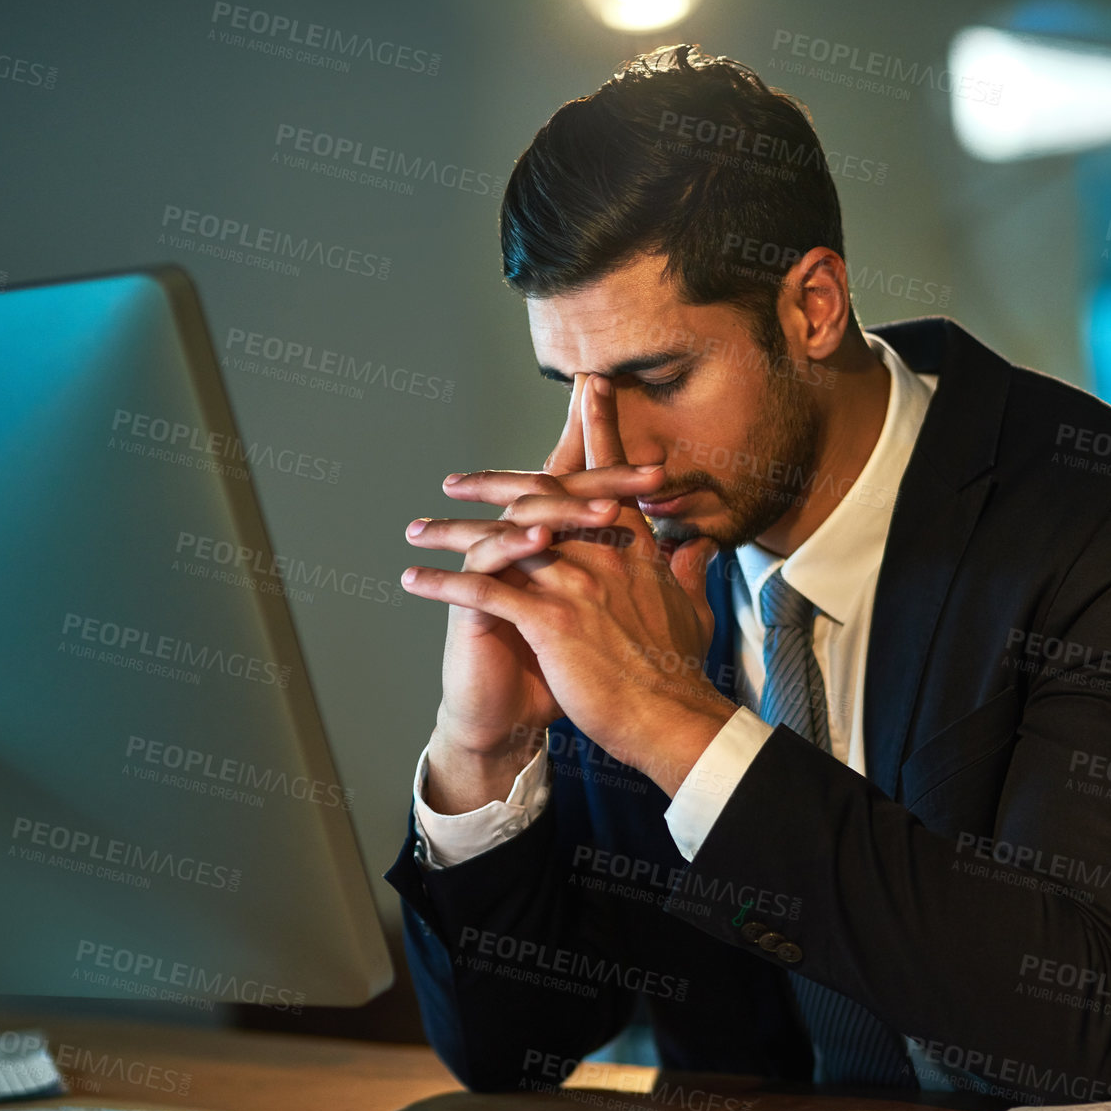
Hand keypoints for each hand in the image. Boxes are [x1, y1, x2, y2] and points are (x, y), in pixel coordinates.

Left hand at [403, 375, 735, 794]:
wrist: (671, 718)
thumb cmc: (680, 670)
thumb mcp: (694, 610)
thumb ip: (689, 573)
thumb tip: (698, 549)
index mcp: (634, 549)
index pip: (609, 478)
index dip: (598, 431)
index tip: (587, 392)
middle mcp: (602, 555)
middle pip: (541, 497)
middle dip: (494, 482)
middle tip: (456, 478)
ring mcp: (574, 585)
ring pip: (502, 540)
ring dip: (452, 534)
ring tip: (418, 532)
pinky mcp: (550, 621)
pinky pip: (483, 592)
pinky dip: (444, 583)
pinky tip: (413, 580)